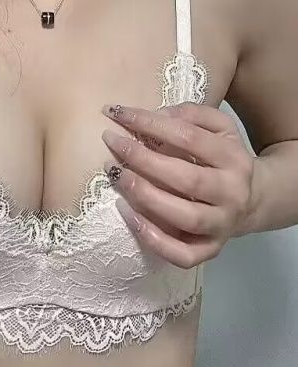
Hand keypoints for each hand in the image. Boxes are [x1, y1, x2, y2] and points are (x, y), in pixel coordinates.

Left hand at [101, 102, 255, 267]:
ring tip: (116, 175)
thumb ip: (191, 114)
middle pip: (186, 179)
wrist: (253, 200)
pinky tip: (127, 214)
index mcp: (233, 158)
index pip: (189, 137)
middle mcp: (232, 193)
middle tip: (112, 142)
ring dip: (144, 196)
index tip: (117, 113)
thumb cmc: (224, 157)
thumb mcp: (219, 127)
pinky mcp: (210, 250)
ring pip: (184, 218)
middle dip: (143, 159)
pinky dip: (152, 238)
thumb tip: (156, 114)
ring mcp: (222, 225)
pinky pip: (181, 254)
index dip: (150, 123)